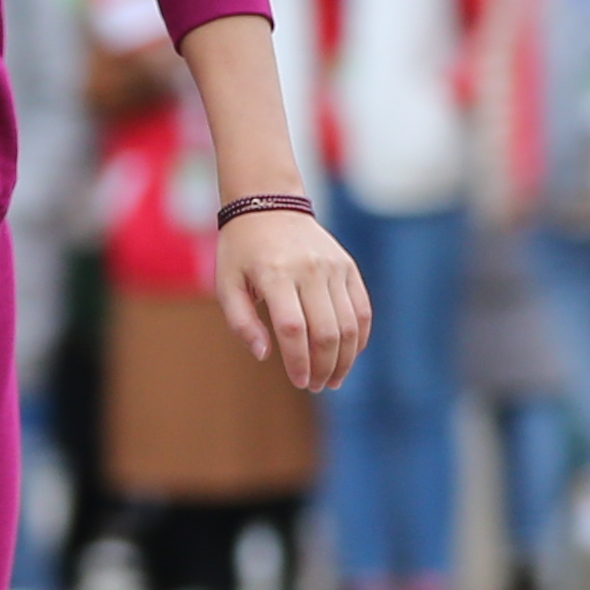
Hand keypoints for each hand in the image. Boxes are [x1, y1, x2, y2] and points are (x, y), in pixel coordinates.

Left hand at [213, 204, 368, 392]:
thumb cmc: (242, 251)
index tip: (300, 382)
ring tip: (333, 379)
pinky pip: (362, 309)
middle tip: (315, 386)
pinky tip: (348, 355)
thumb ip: (241, 322)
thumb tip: (264, 355)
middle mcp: (308, 270)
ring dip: (344, 359)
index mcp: (275, 274)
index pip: (293, 328)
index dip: (298, 361)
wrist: (269, 204)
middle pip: (326, 331)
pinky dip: (360, 337)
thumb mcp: (226, 283)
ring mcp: (332, 267)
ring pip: (349, 324)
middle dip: (324, 367)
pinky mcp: (347, 267)